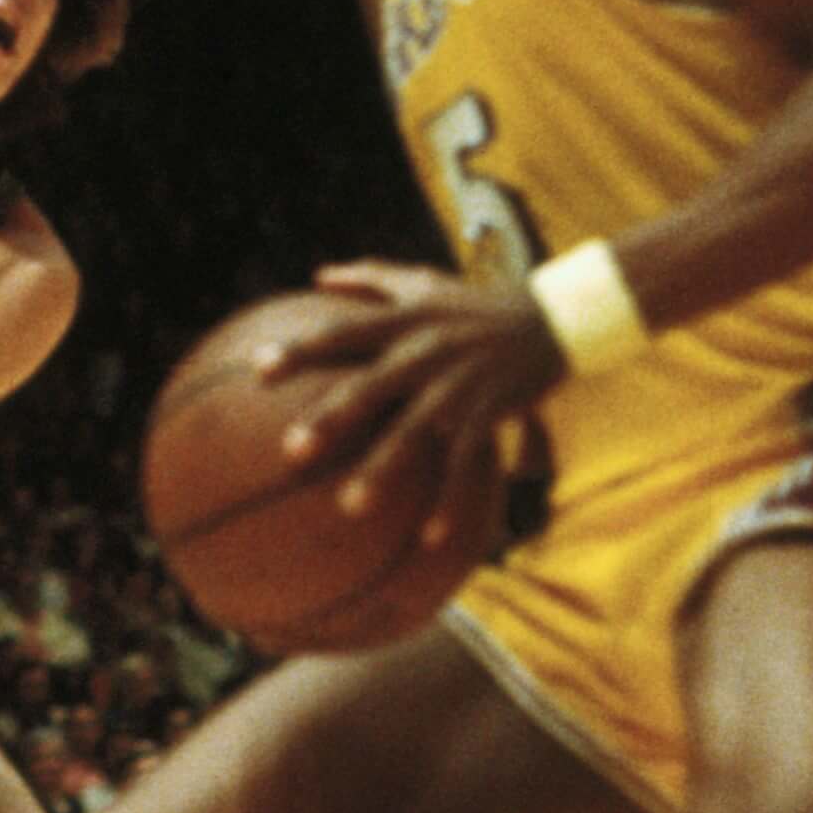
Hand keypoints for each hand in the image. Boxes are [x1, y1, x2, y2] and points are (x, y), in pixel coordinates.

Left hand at [266, 261, 560, 532]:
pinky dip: (449, 500)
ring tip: (349, 507)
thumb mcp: (427, 281)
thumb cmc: (475, 303)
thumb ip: (372, 276)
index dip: (301, 350)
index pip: (343, 333)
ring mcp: (457, 387)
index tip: (258, 369)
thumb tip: (319, 274)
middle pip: (372, 386)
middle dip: (332, 416)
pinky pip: (465, 464)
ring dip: (383, 471)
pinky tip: (429, 538)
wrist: (554, 317)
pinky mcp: (488, 415)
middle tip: (291, 449)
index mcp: (404, 322)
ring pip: (415, 433)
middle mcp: (426, 353)